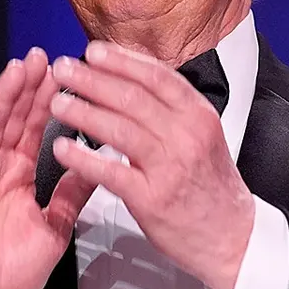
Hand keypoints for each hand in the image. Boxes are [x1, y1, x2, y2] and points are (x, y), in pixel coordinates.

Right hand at [0, 48, 96, 288]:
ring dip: (6, 95)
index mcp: (16, 177)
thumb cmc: (13, 272)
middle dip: (27, 87)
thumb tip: (97, 166)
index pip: (32, 129)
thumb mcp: (55, 226)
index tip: (62, 74)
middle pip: (12, 119)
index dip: (46, 101)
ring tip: (20, 66)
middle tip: (42, 56)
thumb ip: (73, 195)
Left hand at [49, 41, 254, 288]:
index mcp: (198, 115)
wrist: (231, 236)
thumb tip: (128, 78)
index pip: (155, 76)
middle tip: (64, 70)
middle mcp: (186, 136)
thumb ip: (170, 109)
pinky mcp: (153, 199)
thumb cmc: (210, 185)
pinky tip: (62, 149)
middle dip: (92, 80)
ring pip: (119, 129)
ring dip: (82, 112)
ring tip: (57, 103)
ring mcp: (170, 167)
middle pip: (132, 98)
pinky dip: (82, 158)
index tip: (92, 51)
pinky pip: (110, 172)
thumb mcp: (202, 135)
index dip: (120, 61)